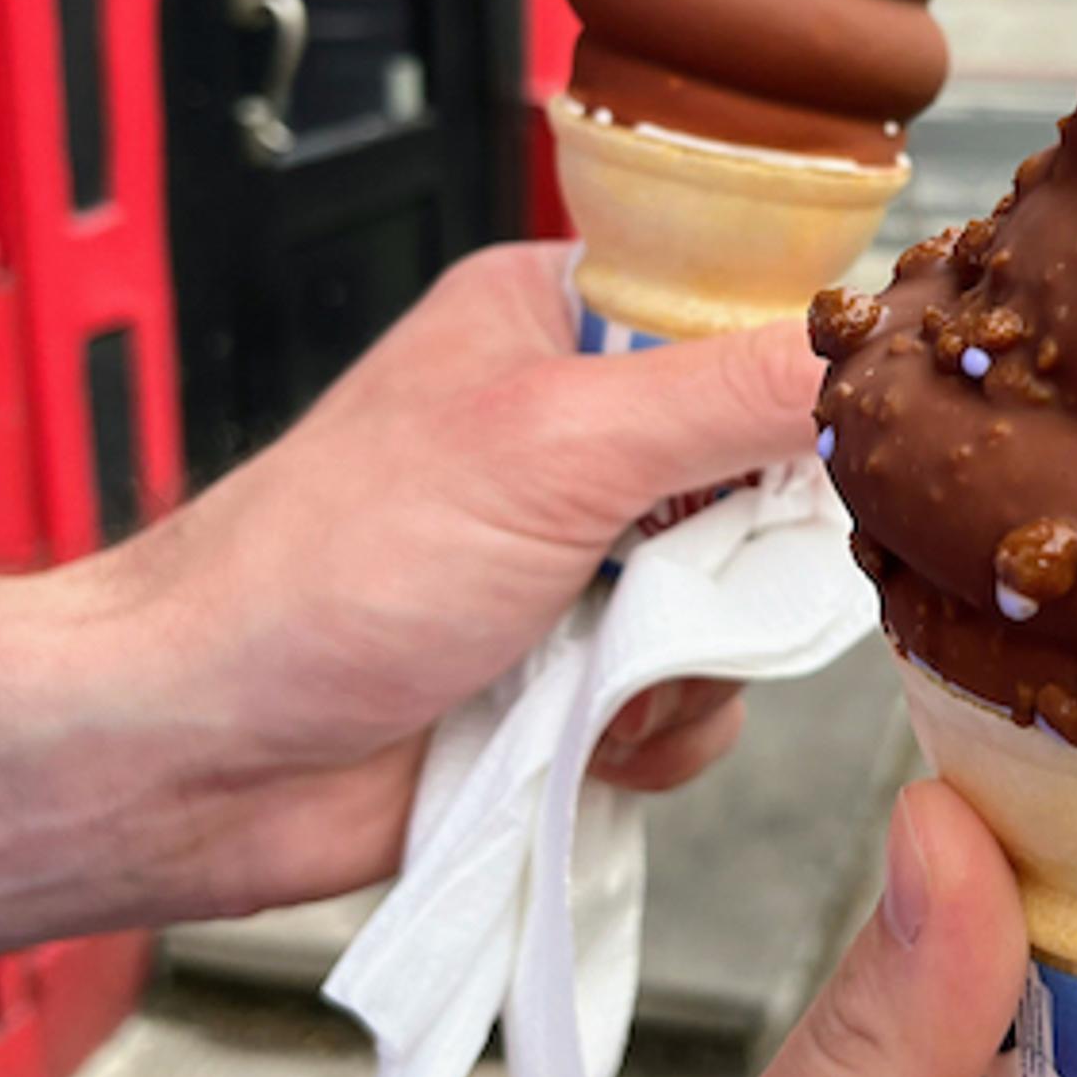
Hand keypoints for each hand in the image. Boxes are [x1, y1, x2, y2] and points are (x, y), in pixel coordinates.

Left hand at [83, 243, 818, 919]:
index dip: (801, 385)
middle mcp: (581, 436)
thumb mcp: (552, 444)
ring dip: (693, 660)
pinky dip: (660, 730)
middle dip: (739, 556)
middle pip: (768, 474)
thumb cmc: (327, 567)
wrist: (205, 758)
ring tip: (592, 674)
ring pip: (742, 602)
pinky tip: (582, 736)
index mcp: (560, 323)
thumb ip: (725, 392)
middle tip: (676, 581)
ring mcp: (584, 561)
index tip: (828, 450)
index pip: (746, 317)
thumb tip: (871, 351)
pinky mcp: (582, 674)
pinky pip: (703, 699)